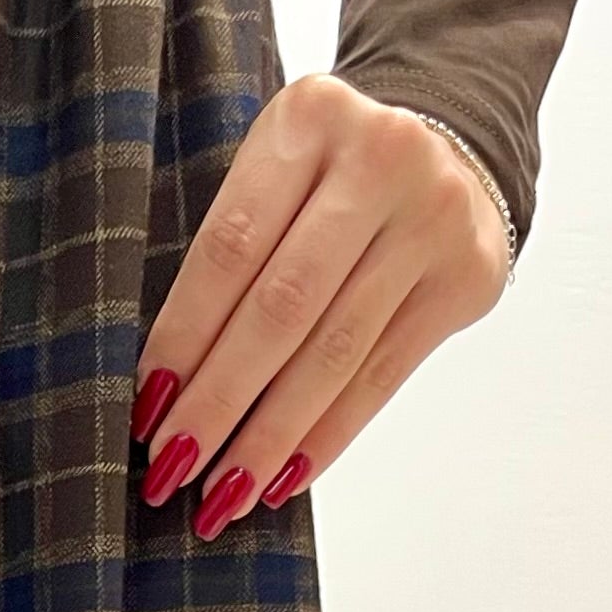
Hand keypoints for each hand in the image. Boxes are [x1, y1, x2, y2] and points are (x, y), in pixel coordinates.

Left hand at [130, 75, 510, 535]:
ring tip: (222, 493)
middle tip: (171, 466)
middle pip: (282, 307)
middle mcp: (381, 158)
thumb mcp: (276, 167)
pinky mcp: (466, 278)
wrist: (452, 145)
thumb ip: (232, 244)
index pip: (231, 248)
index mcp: (310, 118)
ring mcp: (432, 218)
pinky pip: (382, 375)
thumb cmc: (330, 172)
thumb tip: (163, 383)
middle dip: (219, 400)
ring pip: (334, 353)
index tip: (146, 406)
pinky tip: (285, 477)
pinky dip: (327, 434)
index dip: (183, 336)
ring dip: (270, 436)